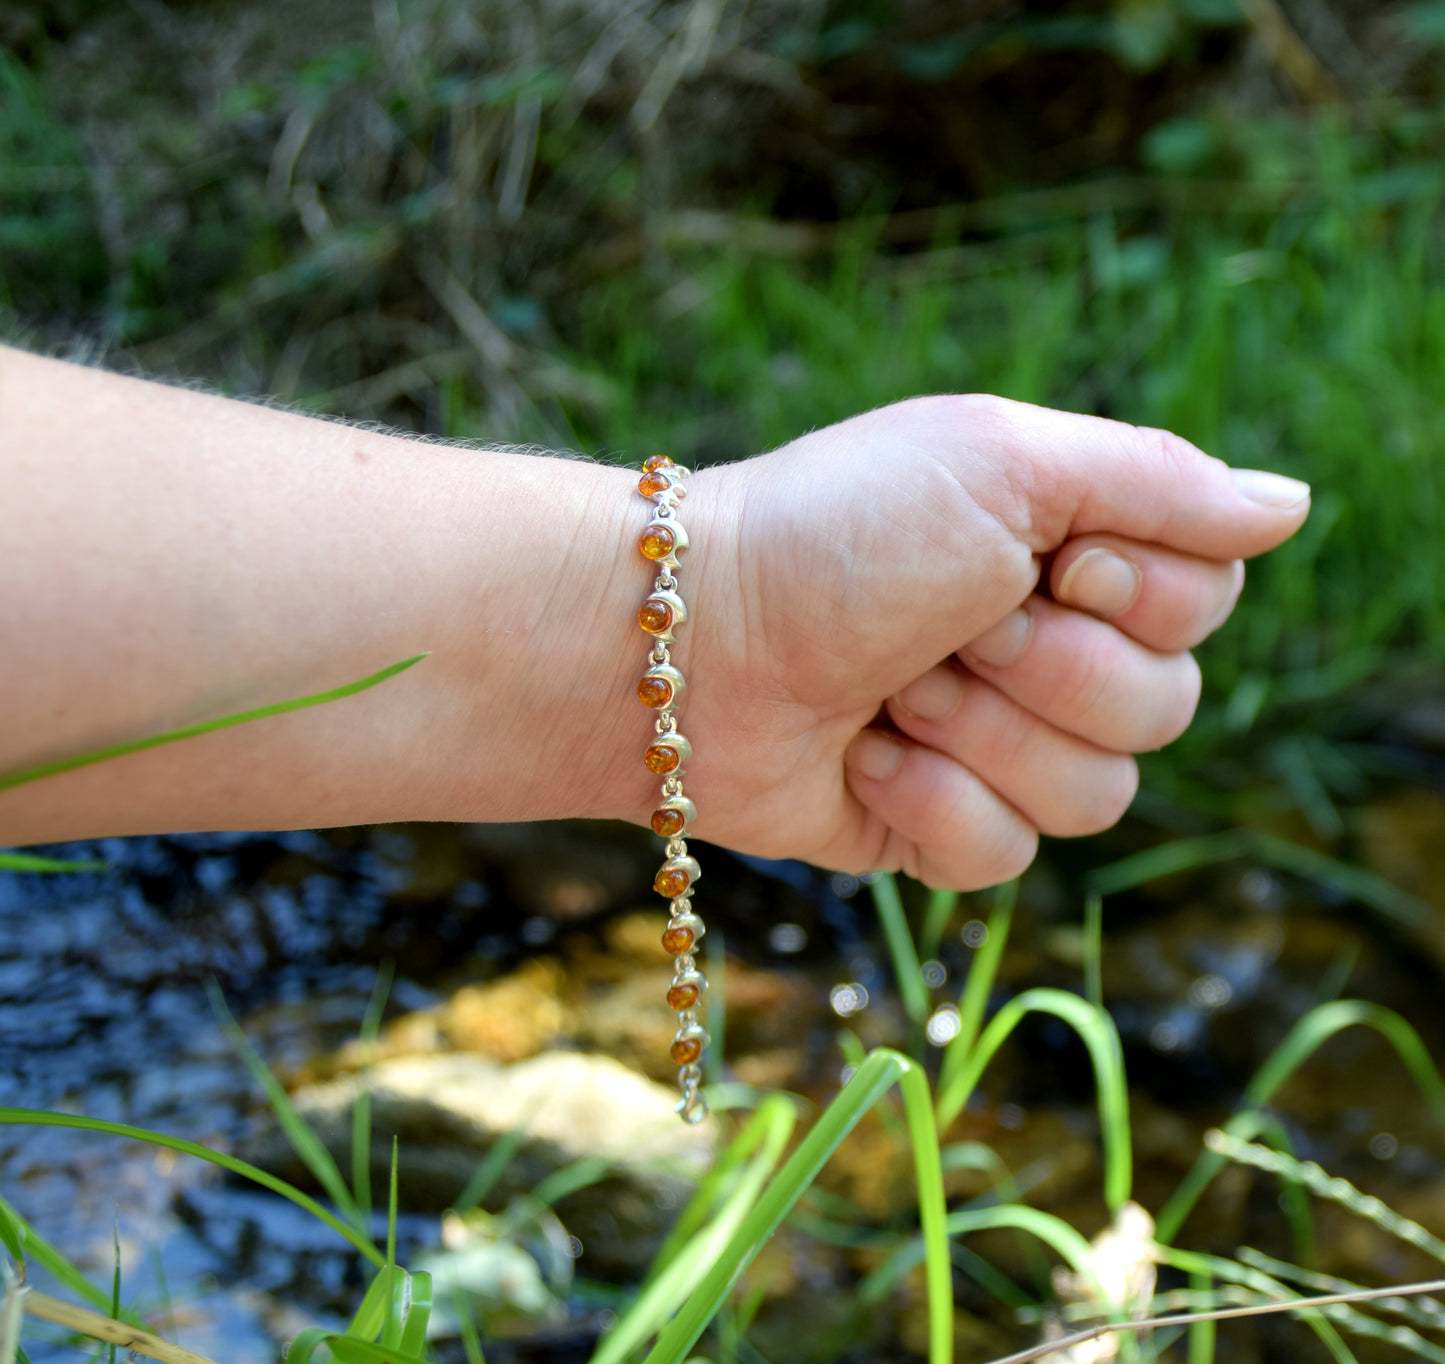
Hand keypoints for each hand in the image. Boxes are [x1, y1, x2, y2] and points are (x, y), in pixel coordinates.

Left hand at [673, 396, 1308, 888]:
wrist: (688, 641)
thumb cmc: (837, 529)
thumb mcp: (1002, 460)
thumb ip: (1156, 480)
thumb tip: (1291, 504)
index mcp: (1073, 554)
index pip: (1205, 602)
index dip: (1141, 596)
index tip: (1046, 560)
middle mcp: (1047, 652)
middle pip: (1165, 709)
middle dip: (1048, 668)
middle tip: (946, 627)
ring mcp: (993, 747)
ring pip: (1097, 796)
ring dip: (982, 735)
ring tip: (891, 690)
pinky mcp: (935, 827)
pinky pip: (1008, 856)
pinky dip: (930, 803)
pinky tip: (862, 758)